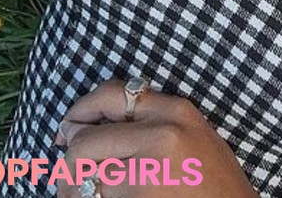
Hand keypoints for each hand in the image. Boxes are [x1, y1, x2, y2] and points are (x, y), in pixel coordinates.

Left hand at [52, 79, 256, 196]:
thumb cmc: (213, 185)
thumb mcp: (192, 138)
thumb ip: (153, 124)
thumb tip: (86, 127)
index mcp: (177, 111)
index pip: (113, 94)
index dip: (82, 110)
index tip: (70, 128)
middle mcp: (162, 132)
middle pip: (87, 139)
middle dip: (69, 161)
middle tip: (68, 177)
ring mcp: (149, 167)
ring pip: (83, 173)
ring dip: (72, 188)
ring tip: (82, 194)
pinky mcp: (138, 194)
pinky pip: (92, 196)